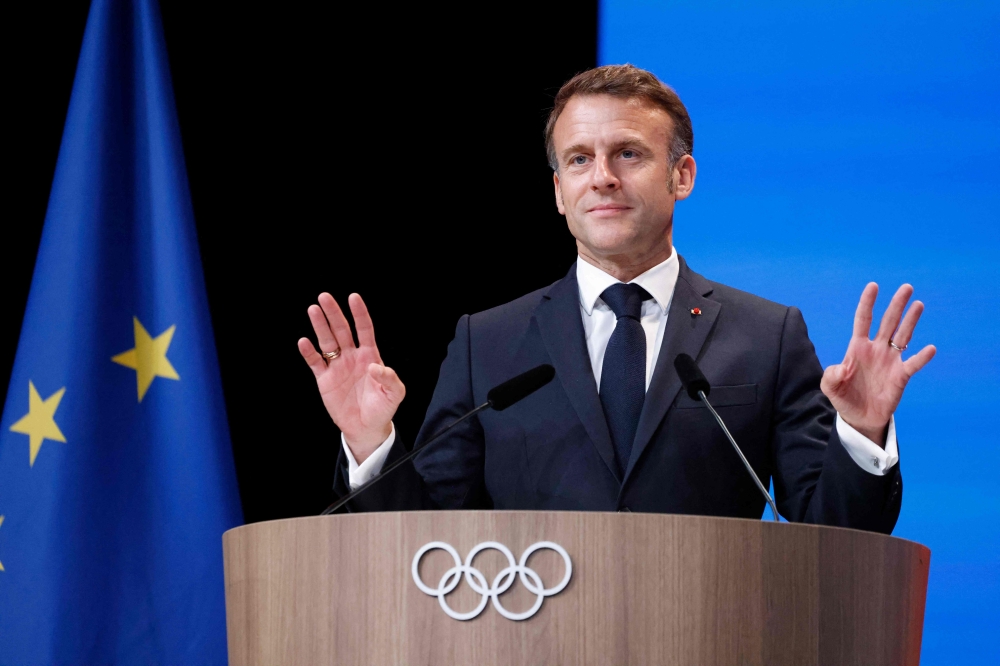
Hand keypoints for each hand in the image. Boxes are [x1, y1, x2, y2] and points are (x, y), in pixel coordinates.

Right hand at [297, 293, 404, 462]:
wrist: (367, 428)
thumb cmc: (382, 408)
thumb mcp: (394, 394)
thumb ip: (389, 379)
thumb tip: (375, 366)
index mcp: (370, 356)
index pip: (364, 329)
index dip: (359, 314)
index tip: (353, 297)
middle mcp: (352, 357)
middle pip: (342, 330)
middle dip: (334, 313)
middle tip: (324, 297)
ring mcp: (338, 367)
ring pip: (327, 342)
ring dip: (320, 326)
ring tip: (313, 309)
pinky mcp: (325, 380)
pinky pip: (316, 363)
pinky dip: (309, 353)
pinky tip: (304, 342)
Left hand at [821, 283, 935, 445]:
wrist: (859, 418)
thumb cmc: (844, 398)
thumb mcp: (830, 387)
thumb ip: (831, 376)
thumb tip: (842, 367)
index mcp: (857, 348)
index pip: (863, 320)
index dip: (868, 303)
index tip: (873, 286)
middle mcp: (876, 349)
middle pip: (888, 322)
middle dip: (896, 305)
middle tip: (906, 287)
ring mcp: (890, 361)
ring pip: (903, 335)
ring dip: (911, 320)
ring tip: (918, 304)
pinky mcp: (901, 376)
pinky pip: (913, 364)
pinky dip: (922, 357)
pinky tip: (930, 349)